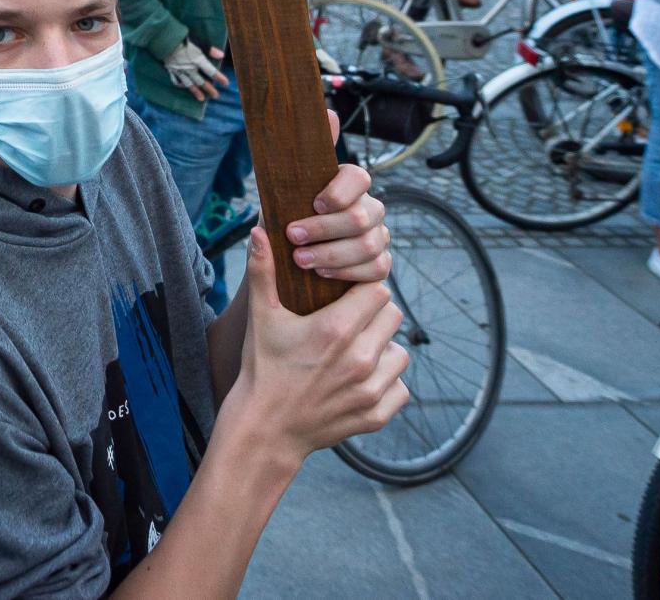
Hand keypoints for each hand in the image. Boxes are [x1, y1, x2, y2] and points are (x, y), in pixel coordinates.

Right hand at [164, 41, 228, 101]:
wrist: (164, 39)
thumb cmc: (182, 39)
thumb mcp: (198, 41)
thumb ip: (210, 49)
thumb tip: (221, 55)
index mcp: (197, 60)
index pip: (211, 71)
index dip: (219, 77)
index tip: (226, 83)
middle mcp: (189, 68)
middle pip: (201, 81)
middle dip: (209, 89)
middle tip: (216, 96)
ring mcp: (180, 70)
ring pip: (189, 84)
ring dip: (196, 92)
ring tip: (202, 99)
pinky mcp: (171, 70)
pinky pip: (176, 80)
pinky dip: (181, 85)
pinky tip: (184, 88)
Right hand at [230, 227, 409, 462]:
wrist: (265, 428)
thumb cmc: (262, 369)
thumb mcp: (260, 318)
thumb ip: (262, 272)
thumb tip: (259, 230)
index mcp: (335, 329)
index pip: (377, 290)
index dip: (362, 289)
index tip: (346, 295)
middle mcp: (360, 359)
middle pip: (393, 315)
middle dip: (374, 314)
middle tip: (349, 321)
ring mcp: (371, 390)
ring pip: (400, 352)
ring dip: (383, 348)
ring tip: (356, 350)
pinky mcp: (376, 414)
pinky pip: (401, 387)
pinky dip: (385, 383)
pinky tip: (360, 380)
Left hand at [285, 125, 392, 282]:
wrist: (285, 262)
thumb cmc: (287, 219)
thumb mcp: (285, 188)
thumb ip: (306, 153)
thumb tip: (329, 111)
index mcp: (347, 186)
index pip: (358, 177)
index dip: (339, 191)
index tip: (314, 203)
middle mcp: (369, 208)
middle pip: (361, 216)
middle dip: (324, 229)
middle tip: (294, 237)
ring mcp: (378, 237)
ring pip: (370, 245)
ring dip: (332, 255)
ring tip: (301, 261)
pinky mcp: (379, 265)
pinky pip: (377, 269)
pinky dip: (348, 274)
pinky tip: (324, 276)